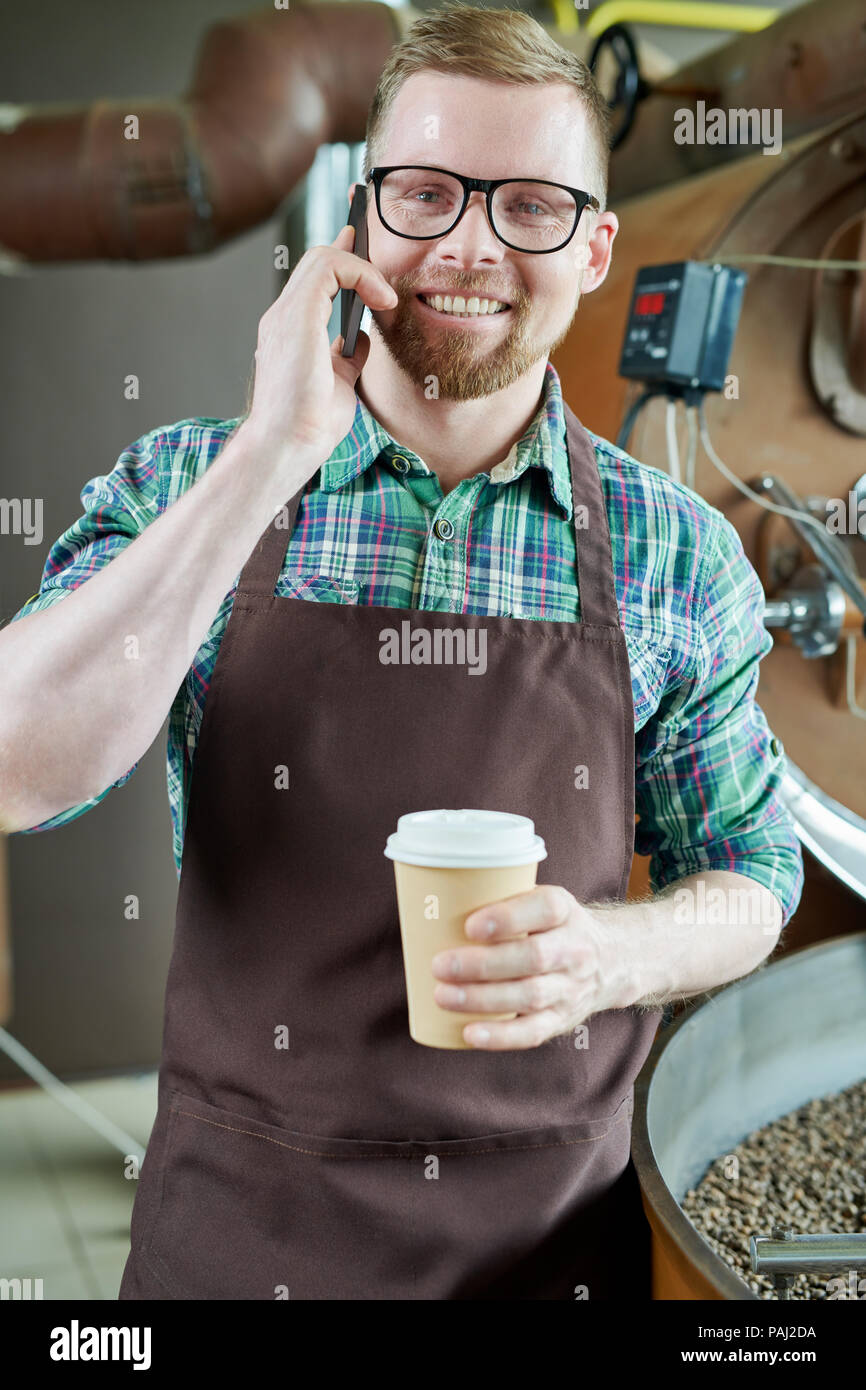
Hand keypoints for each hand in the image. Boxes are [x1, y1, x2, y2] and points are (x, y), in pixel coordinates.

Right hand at [242, 223, 397, 469]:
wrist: (287, 446)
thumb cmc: (309, 425)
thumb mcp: (339, 383)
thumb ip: (348, 357)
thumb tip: (362, 338)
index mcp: (291, 331)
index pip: (314, 279)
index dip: (341, 257)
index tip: (362, 241)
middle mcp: (283, 317)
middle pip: (317, 261)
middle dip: (352, 247)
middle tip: (382, 251)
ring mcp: (286, 315)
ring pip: (322, 258)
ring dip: (361, 266)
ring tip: (386, 295)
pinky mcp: (296, 316)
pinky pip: (328, 267)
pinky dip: (360, 274)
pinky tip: (381, 299)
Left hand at [430, 885, 631, 1049]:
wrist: (611, 960)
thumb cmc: (553, 925)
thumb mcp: (541, 900)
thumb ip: (503, 900)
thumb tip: (435, 904)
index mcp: (565, 911)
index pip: (545, 909)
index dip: (507, 918)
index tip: (469, 925)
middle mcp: (575, 949)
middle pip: (532, 958)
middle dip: (483, 964)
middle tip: (440, 965)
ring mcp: (571, 988)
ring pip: (529, 996)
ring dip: (482, 999)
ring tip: (443, 995)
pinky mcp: (563, 1019)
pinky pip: (533, 1032)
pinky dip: (500, 1036)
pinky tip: (469, 1033)